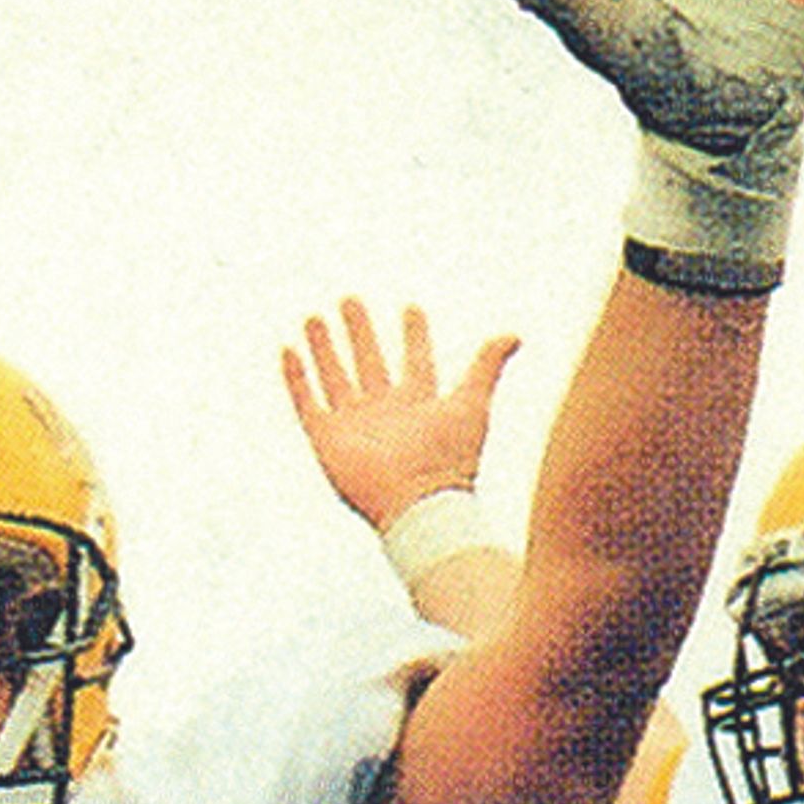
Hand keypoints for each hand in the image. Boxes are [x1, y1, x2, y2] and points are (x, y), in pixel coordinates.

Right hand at [283, 301, 521, 530]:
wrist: (418, 504)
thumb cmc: (450, 458)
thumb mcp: (472, 403)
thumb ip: (488, 366)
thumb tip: (514, 334)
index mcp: (418, 404)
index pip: (415, 361)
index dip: (414, 336)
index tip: (411, 308)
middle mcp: (384, 412)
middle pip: (368, 363)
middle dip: (359, 333)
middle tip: (350, 300)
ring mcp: (354, 426)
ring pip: (334, 378)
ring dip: (324, 349)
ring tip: (314, 317)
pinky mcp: (327, 440)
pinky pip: (306, 403)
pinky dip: (296, 378)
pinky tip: (289, 350)